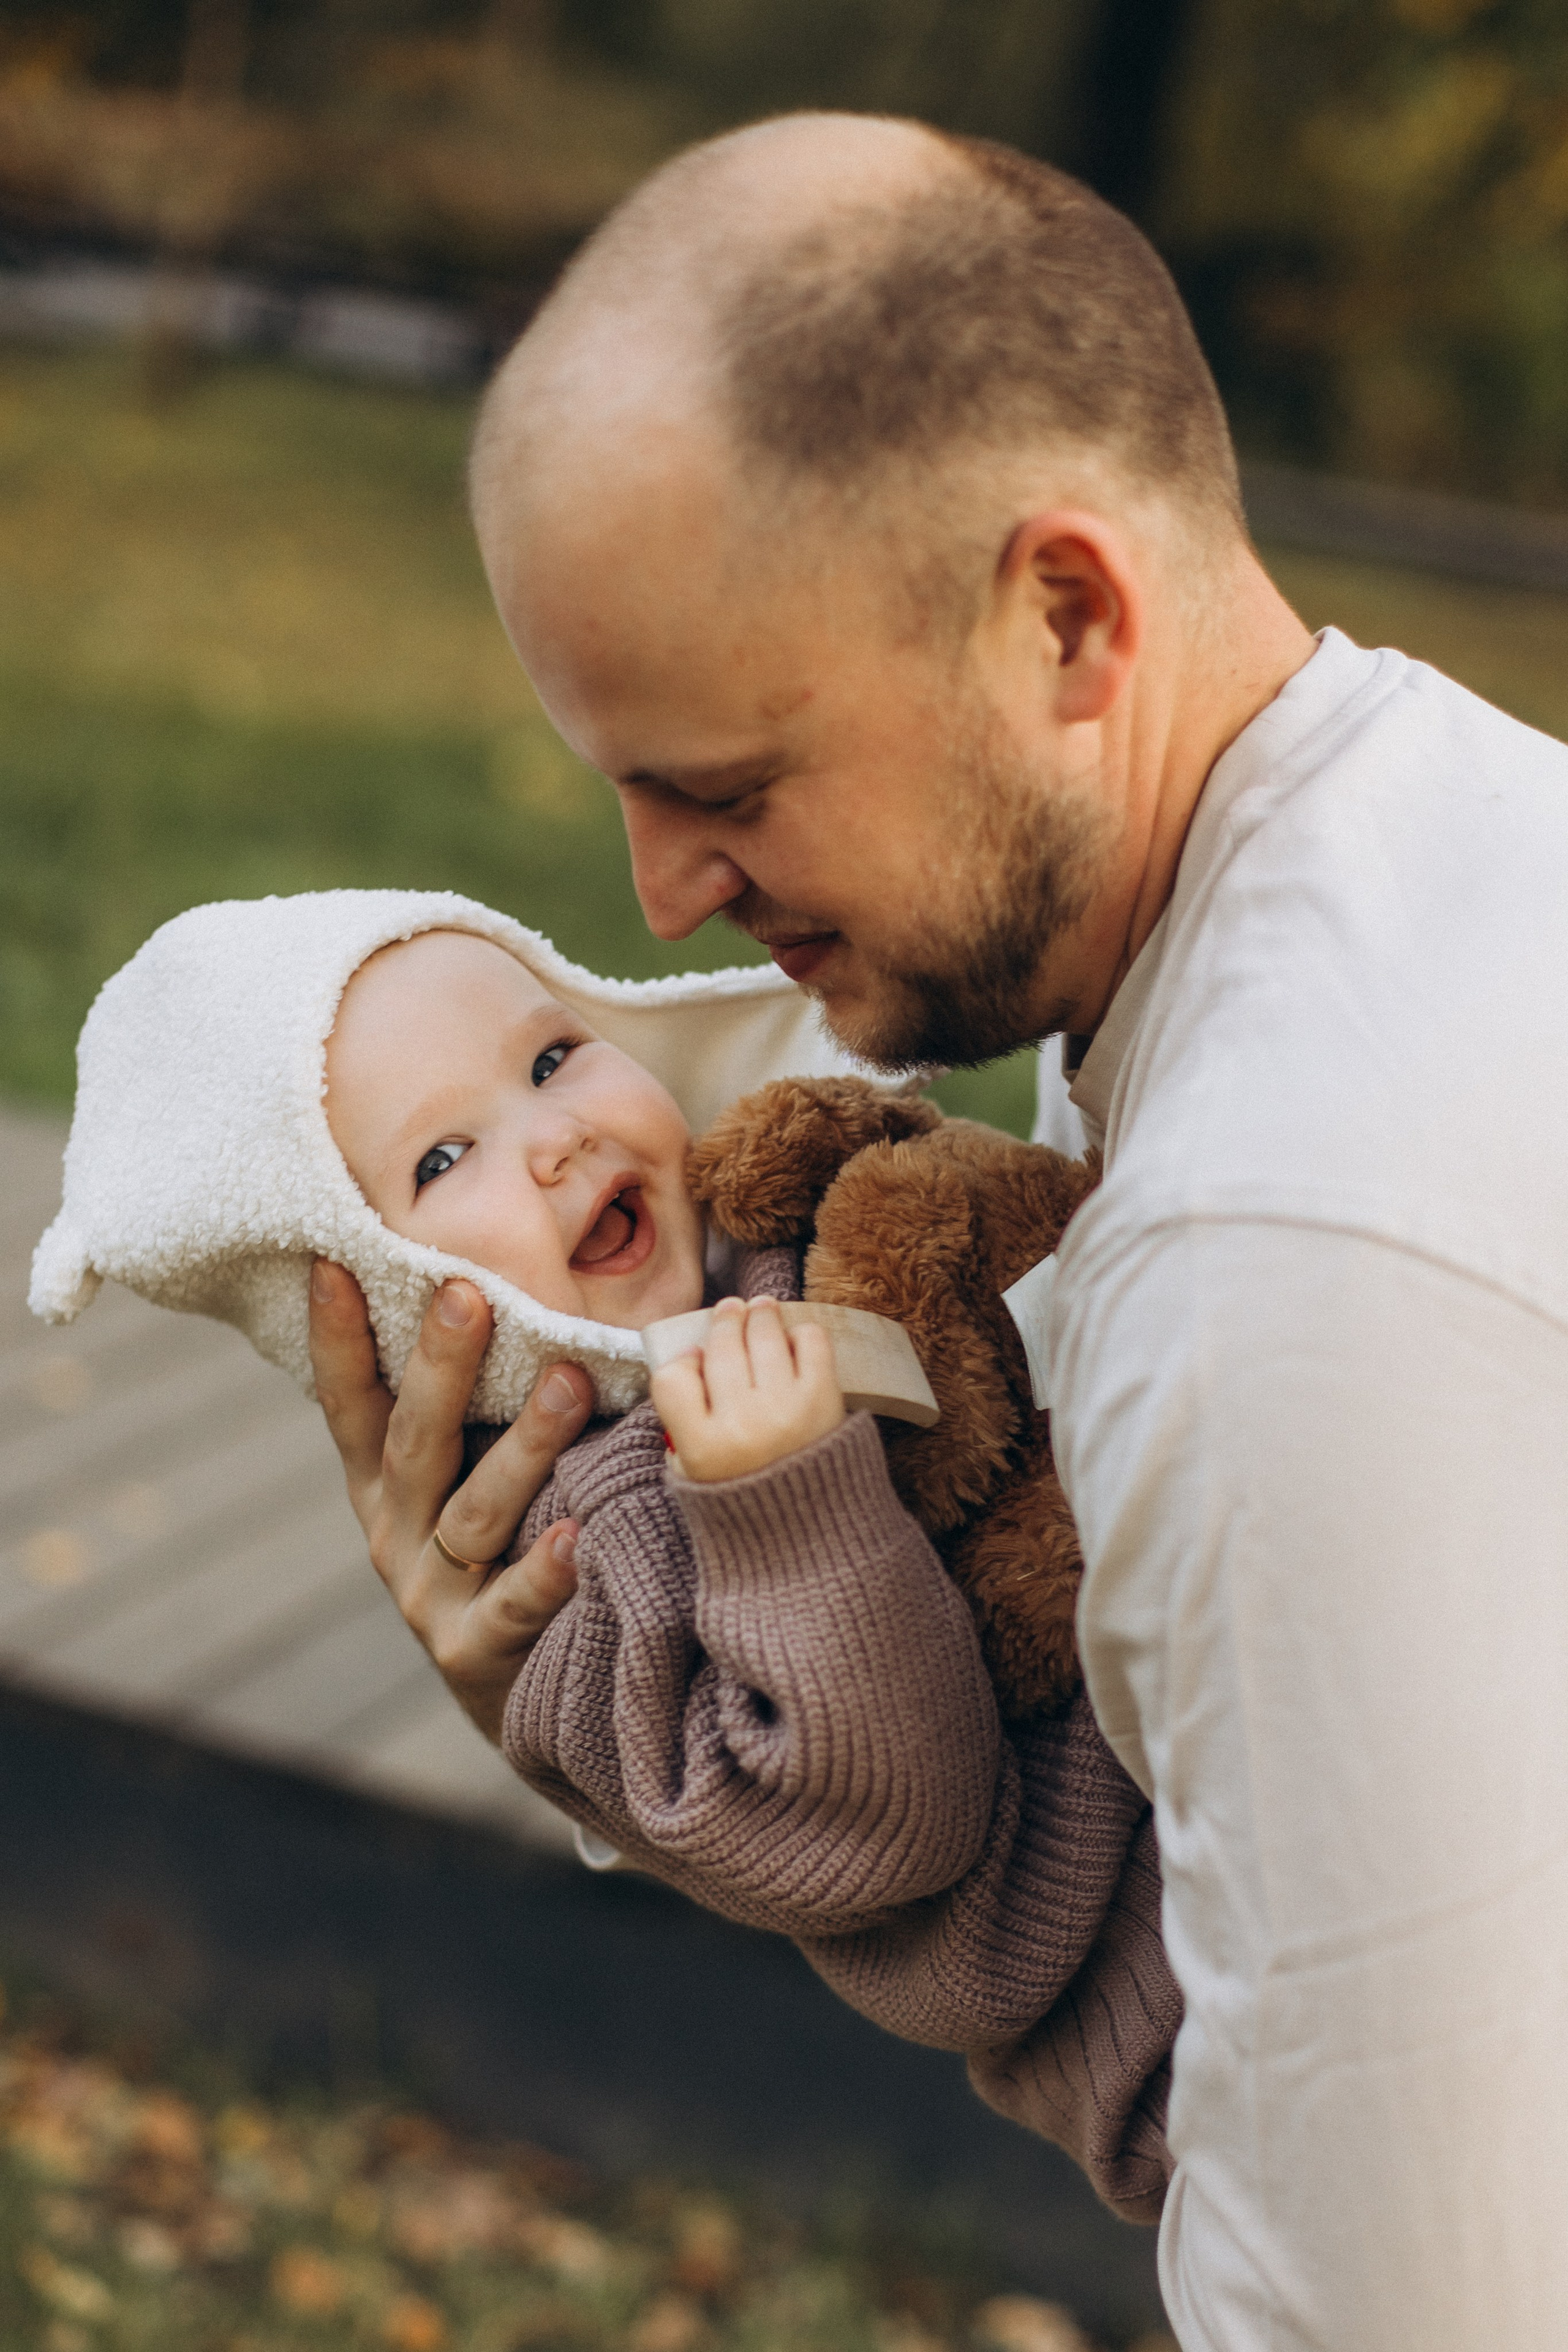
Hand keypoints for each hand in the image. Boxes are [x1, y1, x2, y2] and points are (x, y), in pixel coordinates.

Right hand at [308, 1261, 593, 1740]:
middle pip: (414, 1443)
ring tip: (567, 1383)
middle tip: (466, 1292)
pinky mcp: (477, 1652)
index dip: (339, 1339)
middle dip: (439, 1366)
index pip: (351, 1405)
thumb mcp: (459, 1485)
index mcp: (382, 1489)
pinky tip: (575, 1533)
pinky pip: (516, 1604)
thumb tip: (496, 1294)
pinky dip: (542, 1569)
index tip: (335, 1265)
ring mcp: (430, 1597)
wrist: (518, 1699)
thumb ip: (464, 1417)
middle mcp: (395, 1536)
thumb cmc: (497, 1559)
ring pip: (474, 1513)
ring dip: (521, 1446)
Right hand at [651, 1295, 843, 1481]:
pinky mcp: (824, 1399)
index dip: (682, 1360)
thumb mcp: (694, 1475)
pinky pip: (809, 1341)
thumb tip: (694, 1354)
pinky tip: (793, 1341)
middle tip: (730, 1308)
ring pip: (763, 1334)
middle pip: (720, 1347)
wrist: (813, 1529)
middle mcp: (741, 1426)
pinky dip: (801, 1334)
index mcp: (702, 1449)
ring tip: (761, 1309)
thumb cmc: (749, 1495)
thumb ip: (682, 1424)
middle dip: (725, 1319)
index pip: (672, 1377)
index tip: (695, 1356)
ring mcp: (784, 1409)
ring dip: (761, 1314)